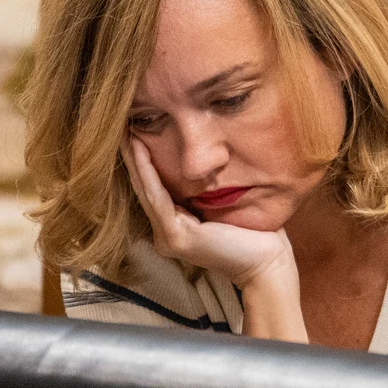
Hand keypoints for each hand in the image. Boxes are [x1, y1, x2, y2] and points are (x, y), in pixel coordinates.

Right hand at [123, 139, 307, 343]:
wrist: (267, 260)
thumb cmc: (251, 230)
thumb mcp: (219, 203)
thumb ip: (202, 188)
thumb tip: (196, 155)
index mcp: (174, 226)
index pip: (152, 188)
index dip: (141, 161)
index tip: (133, 131)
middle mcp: (165, 233)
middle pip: (144, 187)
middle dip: (132, 156)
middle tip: (120, 126)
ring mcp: (168, 237)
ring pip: (146, 190)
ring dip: (134, 160)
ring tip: (125, 133)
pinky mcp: (176, 237)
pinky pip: (158, 198)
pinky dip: (148, 172)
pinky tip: (141, 150)